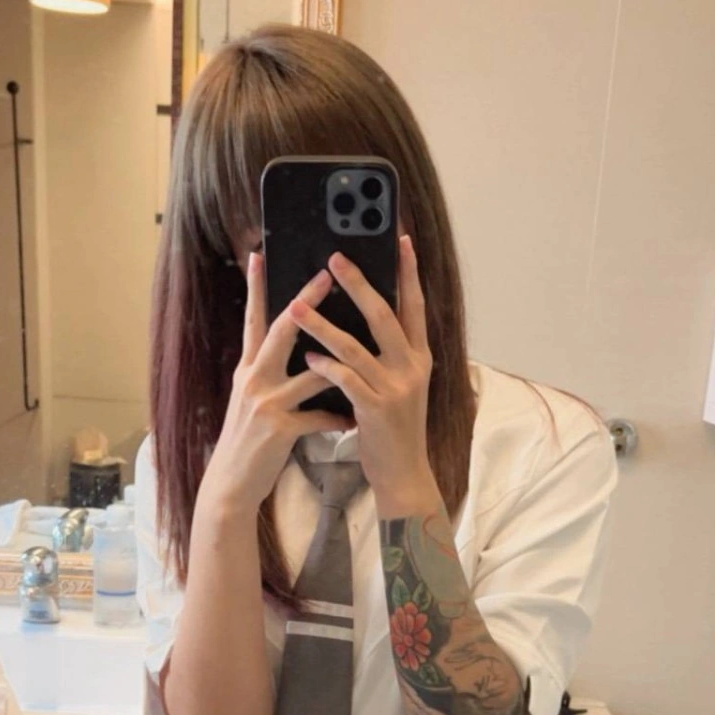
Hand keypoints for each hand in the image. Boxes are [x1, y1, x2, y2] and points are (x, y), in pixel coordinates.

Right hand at [203, 252, 352, 514]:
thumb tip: (296, 349)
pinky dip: (339, 418)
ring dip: (338, 362)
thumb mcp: (251, 400)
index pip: (253, 320)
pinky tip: (353, 421)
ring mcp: (266, 403)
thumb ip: (269, 373)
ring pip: (310, 372)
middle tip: (326, 274)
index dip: (256, 287)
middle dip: (305, 302)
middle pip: (281, 330)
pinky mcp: (280, 430)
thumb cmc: (250, 440)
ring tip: (364, 348)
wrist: (231, 483)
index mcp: (249, 369)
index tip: (259, 255)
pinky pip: (319, 417)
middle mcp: (254, 379)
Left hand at [290, 234, 441, 517]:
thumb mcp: (402, 386)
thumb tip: (369, 317)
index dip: (408, 272)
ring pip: (355, 347)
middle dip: (359, 284)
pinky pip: (346, 380)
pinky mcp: (376, 410)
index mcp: (419, 358)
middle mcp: (412, 368)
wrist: (404, 474)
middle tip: (334, 258)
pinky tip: (308, 356)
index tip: (401, 240)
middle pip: (385, 315)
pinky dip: (325, 366)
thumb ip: (389, 354)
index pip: (415, 305)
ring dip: (322, 324)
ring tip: (295, 306)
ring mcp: (396, 389)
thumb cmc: (393, 428)